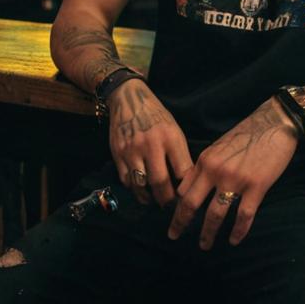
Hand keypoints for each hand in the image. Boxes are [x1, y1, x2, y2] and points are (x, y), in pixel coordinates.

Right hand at [108, 79, 192, 206]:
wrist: (129, 98)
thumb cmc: (156, 116)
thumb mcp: (174, 130)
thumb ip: (179, 154)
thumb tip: (184, 183)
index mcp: (170, 137)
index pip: (182, 171)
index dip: (185, 190)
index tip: (186, 198)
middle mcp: (151, 144)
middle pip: (160, 182)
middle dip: (166, 199)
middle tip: (169, 205)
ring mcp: (132, 149)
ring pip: (140, 185)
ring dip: (148, 198)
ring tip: (154, 200)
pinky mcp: (117, 153)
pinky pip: (126, 179)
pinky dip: (134, 188)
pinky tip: (140, 188)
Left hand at [168, 98, 298, 249]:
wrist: (274, 124)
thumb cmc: (247, 135)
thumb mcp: (219, 147)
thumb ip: (205, 166)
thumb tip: (191, 187)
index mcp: (205, 160)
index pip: (183, 188)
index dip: (176, 205)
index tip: (173, 218)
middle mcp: (215, 170)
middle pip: (191, 203)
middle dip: (180, 222)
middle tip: (174, 236)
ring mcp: (235, 179)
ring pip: (215, 214)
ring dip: (208, 233)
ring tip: (204, 245)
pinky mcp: (256, 186)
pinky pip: (244, 215)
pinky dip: (238, 231)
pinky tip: (234, 240)